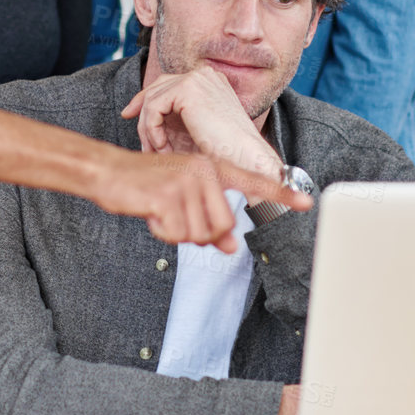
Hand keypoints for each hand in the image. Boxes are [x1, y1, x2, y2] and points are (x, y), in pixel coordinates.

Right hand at [93, 149, 309, 252]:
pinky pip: (175, 234)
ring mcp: (185, 181)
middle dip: (201, 235)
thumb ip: (209, 222)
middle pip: (222, 225)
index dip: (280, 195)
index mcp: (212, 168)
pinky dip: (162, 233)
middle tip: (178, 221)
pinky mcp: (165, 195)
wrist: (109, 171)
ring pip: (200, 234)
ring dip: (179, 234)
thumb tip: (230, 246)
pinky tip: (152, 215)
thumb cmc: (148, 187)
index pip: (253, 182)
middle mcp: (203, 171)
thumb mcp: (182, 202)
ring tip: (163, 214)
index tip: (306, 204)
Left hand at [121, 66, 279, 174]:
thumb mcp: (196, 129)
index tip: (130, 114)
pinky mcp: (187, 89)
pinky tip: (162, 147)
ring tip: (156, 151)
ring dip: (148, 128)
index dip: (146, 98)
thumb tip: (140, 114)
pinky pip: (153, 107)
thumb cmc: (225, 153)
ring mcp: (196, 78)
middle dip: (140, 109)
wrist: (245, 158)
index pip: (169, 83)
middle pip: (158, 86)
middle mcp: (204, 75)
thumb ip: (175, 118)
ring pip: (152, 98)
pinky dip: (152, 129)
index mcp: (209, 81)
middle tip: (132, 129)